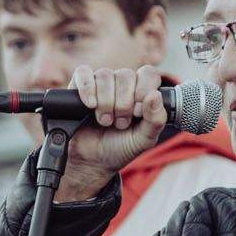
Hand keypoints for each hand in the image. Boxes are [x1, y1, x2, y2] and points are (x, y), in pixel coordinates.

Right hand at [55, 65, 167, 202]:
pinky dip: (87, 89)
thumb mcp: (144, 139)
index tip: (137, 112)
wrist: (93, 161)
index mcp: (140, 92)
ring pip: (105, 76)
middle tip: (120, 123)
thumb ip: (156, 120)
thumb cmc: (120, 147)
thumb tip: (155, 95)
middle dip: (123, 103)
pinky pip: (83, 74)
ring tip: (105, 121)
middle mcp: (121, 84)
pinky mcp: (79, 87)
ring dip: (106, 102)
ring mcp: (100, 84)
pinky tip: (90, 105)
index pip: (148, 74)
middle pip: (125, 75)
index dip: (144, 90)